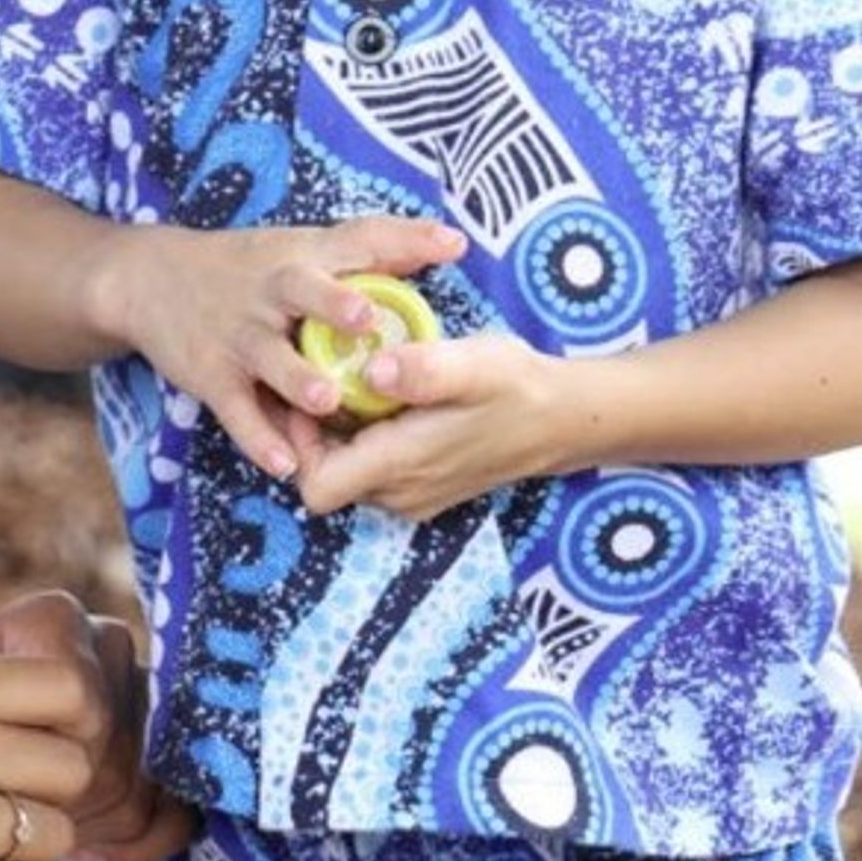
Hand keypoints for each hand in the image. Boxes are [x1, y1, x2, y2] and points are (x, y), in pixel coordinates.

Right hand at [99, 216, 464, 480]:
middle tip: (364, 318)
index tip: (451, 242)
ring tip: (327, 401)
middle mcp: (271, 292)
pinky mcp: (213, 376)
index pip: (358, 238)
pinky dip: (259, 439)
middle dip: (333, 302)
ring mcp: (240, 335)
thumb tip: (450, 244)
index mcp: (302, 258)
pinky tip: (285, 464)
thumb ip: (368, 253)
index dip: (405, 238)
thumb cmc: (247, 269)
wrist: (149, 281)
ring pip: (271, 359)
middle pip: (304, 291)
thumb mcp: (298, 248)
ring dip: (298, 380)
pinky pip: (238, 411)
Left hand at [278, 326, 573, 520]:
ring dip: (339, 433)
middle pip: (323, 478)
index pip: (316, 487)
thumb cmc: (515, 387)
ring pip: (345, 473)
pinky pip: (371, 470)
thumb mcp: (472, 365)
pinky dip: (364, 438)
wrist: (562, 417)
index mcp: (400, 467)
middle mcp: (399, 493)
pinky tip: (381, 396)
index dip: (299, 444)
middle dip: (314, 431)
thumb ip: (423, 370)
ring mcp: (411, 495)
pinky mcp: (423, 487)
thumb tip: (373, 371)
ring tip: (351, 381)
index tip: (313, 394)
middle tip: (324, 376)